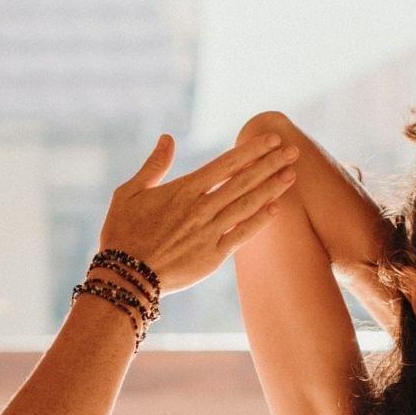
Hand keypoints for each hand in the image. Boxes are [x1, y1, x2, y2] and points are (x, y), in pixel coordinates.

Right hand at [98, 134, 298, 294]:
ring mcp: (209, 233)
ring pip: (247, 205)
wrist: (124, 277)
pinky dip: (259, 221)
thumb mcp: (129, 193)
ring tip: (292, 174)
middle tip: (293, 151)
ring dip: (271, 188)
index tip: (272, 139)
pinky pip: (242, 235)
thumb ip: (153, 165)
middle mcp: (200, 209)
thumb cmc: (122, 233)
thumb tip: (167, 138)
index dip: (251, 150)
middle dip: (270, 164)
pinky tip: (276, 209)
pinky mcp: (212, 257)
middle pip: (243, 181)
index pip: (226, 164)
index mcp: (183, 190)